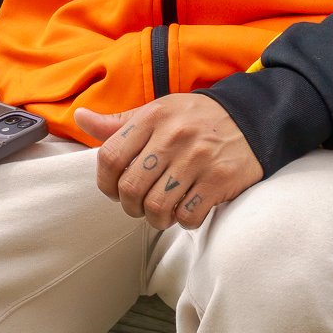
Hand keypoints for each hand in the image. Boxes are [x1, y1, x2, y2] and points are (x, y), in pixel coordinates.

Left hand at [75, 94, 261, 226]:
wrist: (252, 118)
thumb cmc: (196, 119)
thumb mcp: (158, 111)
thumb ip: (119, 123)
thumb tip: (80, 118)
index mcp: (153, 117)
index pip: (110, 157)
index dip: (105, 183)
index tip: (114, 190)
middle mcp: (174, 136)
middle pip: (130, 187)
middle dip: (130, 206)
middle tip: (140, 205)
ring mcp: (198, 158)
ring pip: (157, 207)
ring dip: (155, 219)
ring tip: (162, 212)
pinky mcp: (220, 179)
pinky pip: (188, 215)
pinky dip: (183, 221)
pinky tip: (187, 210)